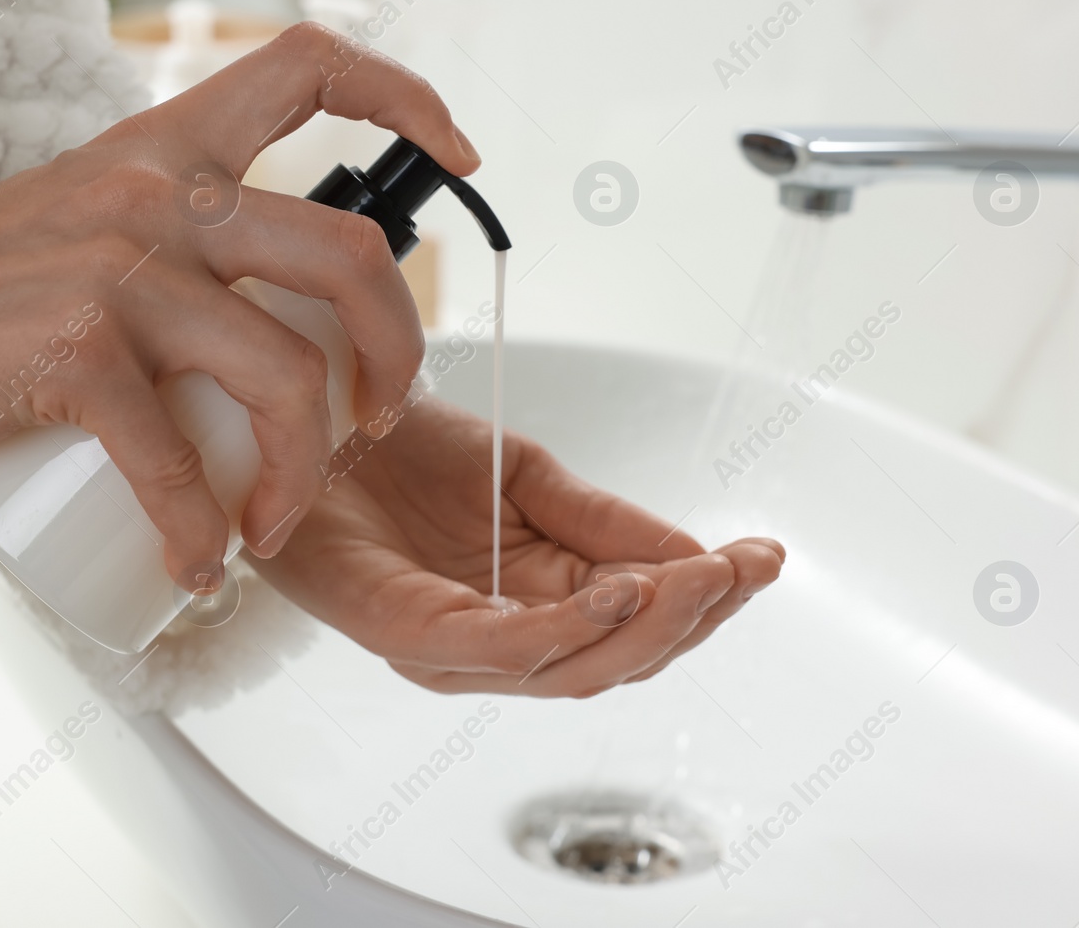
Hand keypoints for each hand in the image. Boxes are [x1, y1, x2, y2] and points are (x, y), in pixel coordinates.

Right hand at [0, 24, 480, 583]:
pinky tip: (199, 568)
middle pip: (349, 256)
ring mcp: (120, 270)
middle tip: (378, 420)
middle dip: (399, 351)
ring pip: (286, 377)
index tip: (462, 154)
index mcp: (172, 148)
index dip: (405, 98)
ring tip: (273, 529)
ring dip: (304, 477)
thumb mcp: (91, 220)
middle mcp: (159, 194)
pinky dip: (203, 534)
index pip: (308, 69)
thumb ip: (178, 233)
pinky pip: (177, 464)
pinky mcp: (76, 353)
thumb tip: (283, 315)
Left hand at [248, 397, 783, 696]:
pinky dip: (567, 630)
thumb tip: (698, 559)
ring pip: (570, 666)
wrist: (317, 411)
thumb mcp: (529, 477)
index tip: (761, 559)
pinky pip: (500, 649)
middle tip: (741, 571)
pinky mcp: (405, 634)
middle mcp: (496, 640)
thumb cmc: (402, 452)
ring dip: (646, 627)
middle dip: (690, 620)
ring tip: (701, 579)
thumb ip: (606, 524)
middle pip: (613, 660)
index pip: (633, 625)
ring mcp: (451, 646)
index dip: (701, 598)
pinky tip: (618, 594)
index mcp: (529, 604)